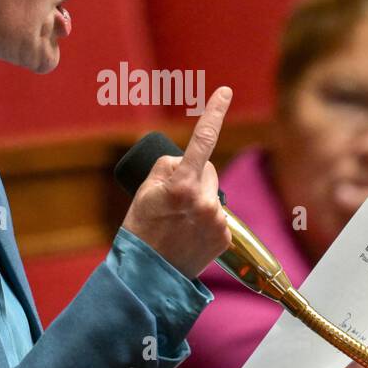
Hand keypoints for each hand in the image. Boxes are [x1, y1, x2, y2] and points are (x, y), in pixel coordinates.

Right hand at [120, 87, 232, 278]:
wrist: (150, 275)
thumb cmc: (142, 230)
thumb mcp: (145, 190)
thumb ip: (169, 167)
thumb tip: (189, 160)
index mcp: (183, 185)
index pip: (203, 140)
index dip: (214, 113)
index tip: (224, 92)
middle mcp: (205, 201)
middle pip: (207, 170)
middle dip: (194, 177)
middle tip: (172, 201)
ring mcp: (218, 220)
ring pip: (213, 194)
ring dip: (200, 200)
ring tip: (179, 223)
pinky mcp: (225, 236)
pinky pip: (218, 215)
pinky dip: (206, 220)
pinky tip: (190, 234)